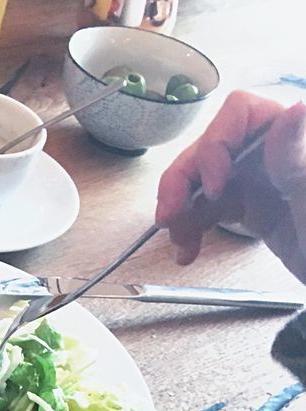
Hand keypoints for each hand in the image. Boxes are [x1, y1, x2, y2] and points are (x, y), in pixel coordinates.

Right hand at [156, 91, 305, 281]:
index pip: (240, 112)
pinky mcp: (248, 206)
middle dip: (182, 183)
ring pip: (199, 181)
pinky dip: (190, 228)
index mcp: (288, 136)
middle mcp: (267, 150)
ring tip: (180, 242)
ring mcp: (256, 179)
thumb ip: (296, 157)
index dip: (215, 144)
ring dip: (180, 210)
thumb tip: (296, 107)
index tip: (212, 186)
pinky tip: (188, 250)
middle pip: (208, 149)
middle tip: (169, 217)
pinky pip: (207, 208)